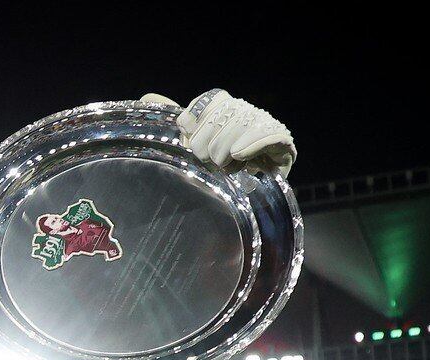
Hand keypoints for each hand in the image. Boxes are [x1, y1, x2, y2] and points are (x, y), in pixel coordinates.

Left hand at [142, 89, 294, 175]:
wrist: (251, 192)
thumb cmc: (217, 166)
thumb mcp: (194, 143)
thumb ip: (176, 120)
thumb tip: (146, 96)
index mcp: (224, 107)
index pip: (206, 103)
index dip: (196, 126)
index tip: (192, 140)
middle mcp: (246, 111)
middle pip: (220, 119)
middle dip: (210, 147)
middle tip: (214, 160)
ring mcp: (266, 124)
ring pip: (239, 129)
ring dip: (228, 154)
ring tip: (228, 164)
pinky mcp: (283, 141)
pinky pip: (268, 136)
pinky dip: (251, 146)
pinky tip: (239, 155)